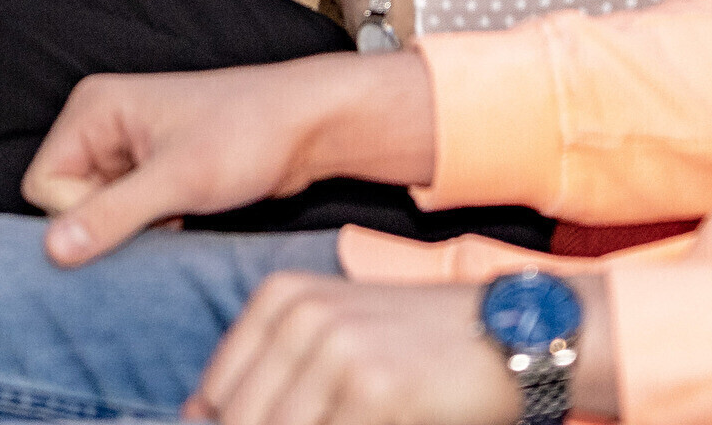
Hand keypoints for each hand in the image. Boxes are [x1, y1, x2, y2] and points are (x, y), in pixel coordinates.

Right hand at [23, 54, 431, 265]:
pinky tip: (182, 215)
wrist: (309, 125)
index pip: (44, 185)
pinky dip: (147, 225)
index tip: (139, 212)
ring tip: (177, 211)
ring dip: (132, 226)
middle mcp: (100, 121)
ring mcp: (124, 145)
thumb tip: (52, 251)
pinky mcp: (148, 167)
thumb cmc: (249, 135)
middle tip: (162, 214)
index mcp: (93, 107)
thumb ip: (111, 215)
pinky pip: (122, 212)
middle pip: (65, 200)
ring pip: (95, 211)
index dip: (84, 214)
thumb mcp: (178, 180)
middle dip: (109, 221)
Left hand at [190, 276, 518, 424]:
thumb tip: (199, 418)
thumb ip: (273, 371)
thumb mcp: (336, 334)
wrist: (512, 332)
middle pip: (241, 419)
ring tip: (347, 421)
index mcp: (282, 299)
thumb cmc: (419, 344)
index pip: (216, 392)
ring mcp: (336, 350)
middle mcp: (302, 316)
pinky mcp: (373, 389)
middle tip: (321, 422)